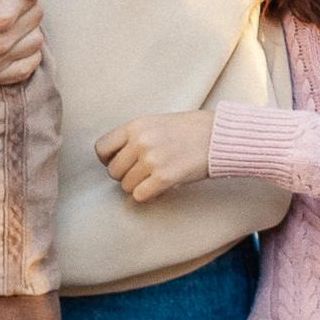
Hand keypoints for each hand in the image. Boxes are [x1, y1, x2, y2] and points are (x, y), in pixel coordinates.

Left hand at [96, 112, 215, 203]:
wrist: (218, 136)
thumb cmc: (189, 130)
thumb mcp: (156, 123)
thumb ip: (135, 138)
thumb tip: (114, 159)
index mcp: (135, 126)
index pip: (101, 148)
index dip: (108, 160)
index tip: (121, 163)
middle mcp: (140, 141)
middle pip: (113, 171)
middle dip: (126, 176)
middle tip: (144, 173)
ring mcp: (151, 159)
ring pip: (126, 186)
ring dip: (138, 186)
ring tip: (155, 178)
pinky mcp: (164, 177)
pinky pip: (140, 196)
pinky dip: (148, 195)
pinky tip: (160, 187)